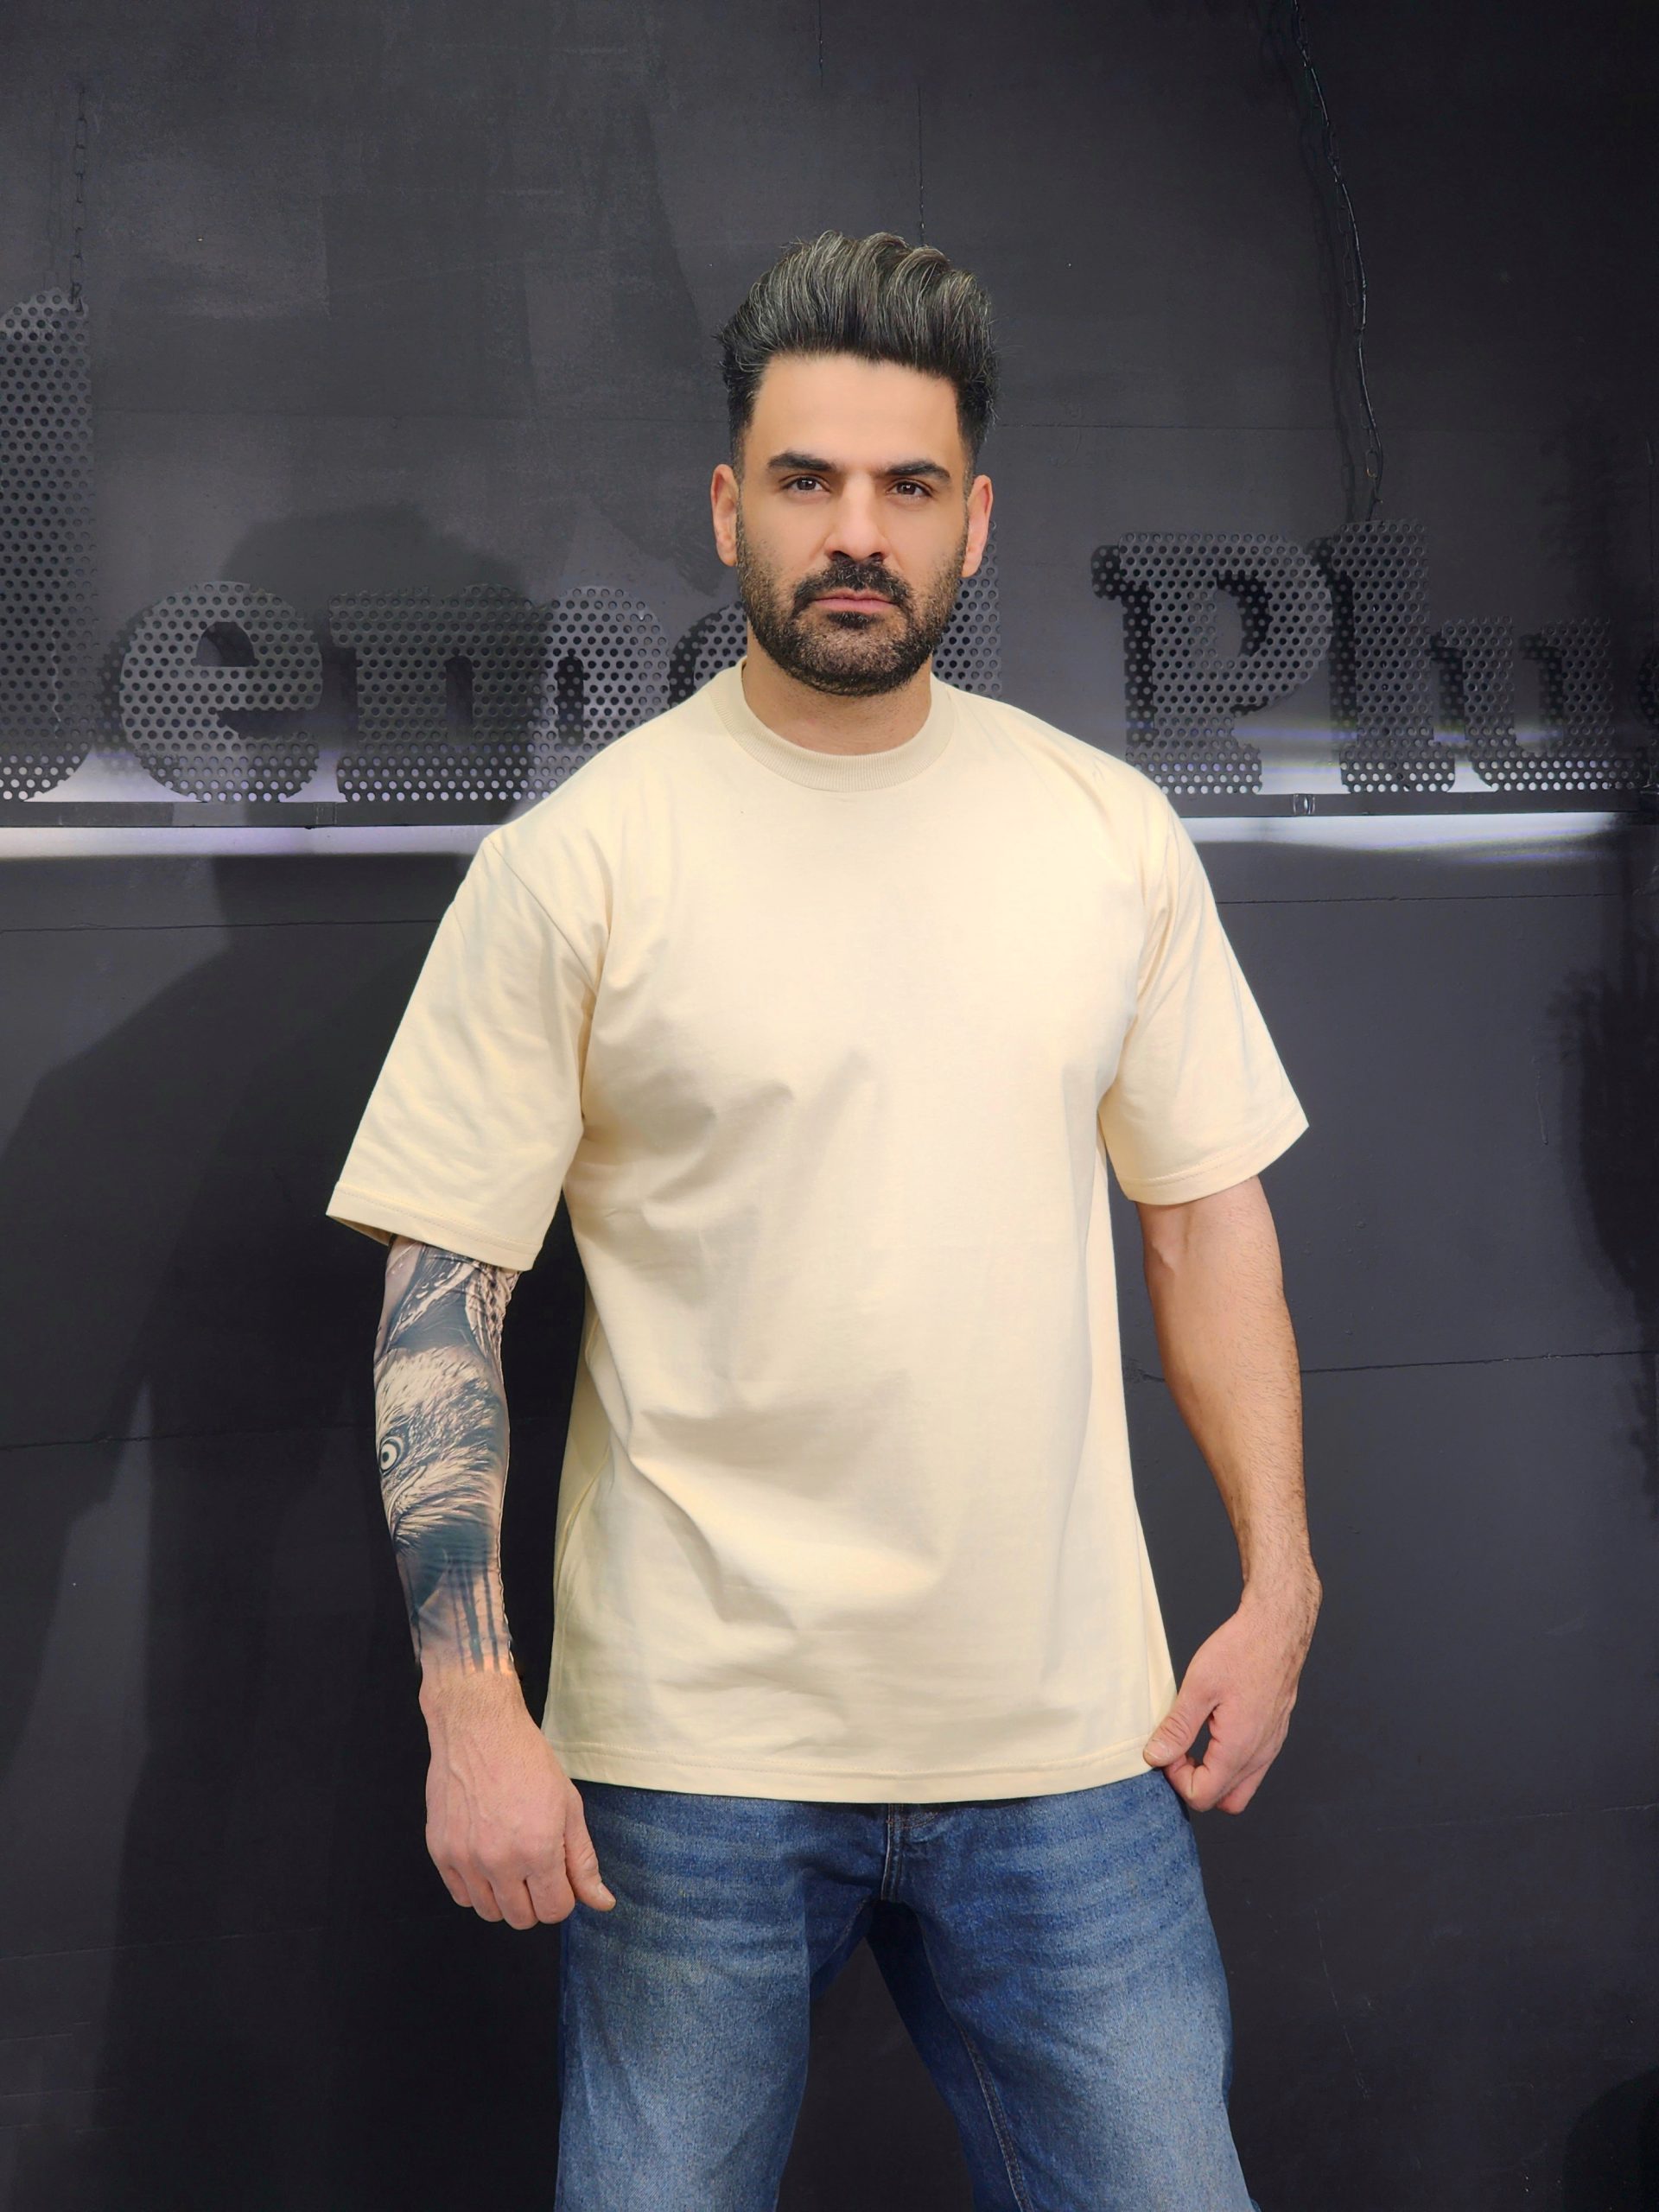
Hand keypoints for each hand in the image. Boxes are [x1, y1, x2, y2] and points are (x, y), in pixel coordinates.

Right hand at [419, 1670, 616, 1925]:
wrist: (479, 1729)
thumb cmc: (528, 1762)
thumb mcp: (568, 1807)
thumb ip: (583, 1861)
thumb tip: (602, 1903)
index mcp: (538, 1850)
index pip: (554, 1910)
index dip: (562, 1896)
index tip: (558, 1874)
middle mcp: (499, 1860)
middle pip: (521, 1919)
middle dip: (535, 1900)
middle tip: (536, 1867)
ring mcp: (465, 1858)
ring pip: (489, 1912)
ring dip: (504, 1896)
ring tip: (511, 1861)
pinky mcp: (440, 1852)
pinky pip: (460, 1895)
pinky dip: (476, 1887)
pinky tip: (486, 1856)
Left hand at [1141, 1576, 1319, 1813]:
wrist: (1277, 1629)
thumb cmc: (1241, 1651)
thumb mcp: (1199, 1686)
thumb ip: (1177, 1727)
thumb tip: (1155, 1757)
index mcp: (1239, 1749)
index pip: (1202, 1796)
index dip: (1176, 1778)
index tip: (1168, 1747)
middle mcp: (1259, 1755)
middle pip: (1222, 1800)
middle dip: (1194, 1782)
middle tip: (1178, 1749)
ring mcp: (1270, 1747)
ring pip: (1239, 1788)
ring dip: (1212, 1775)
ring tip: (1194, 1740)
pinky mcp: (1274, 1735)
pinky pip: (1251, 1768)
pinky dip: (1228, 1763)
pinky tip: (1213, 1731)